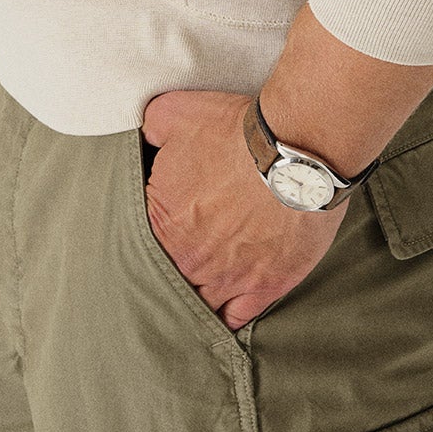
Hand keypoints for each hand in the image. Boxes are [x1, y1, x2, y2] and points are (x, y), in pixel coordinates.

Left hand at [139, 88, 347, 329]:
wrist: (294, 151)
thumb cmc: (236, 132)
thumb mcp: (174, 113)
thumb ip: (149, 128)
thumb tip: (142, 137)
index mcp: (161, 224)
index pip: (137, 244)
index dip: (147, 236)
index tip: (156, 231)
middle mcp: (188, 260)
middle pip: (165, 280)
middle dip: (167, 274)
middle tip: (174, 265)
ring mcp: (227, 279)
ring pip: (198, 304)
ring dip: (195, 299)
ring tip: (194, 297)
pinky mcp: (264, 287)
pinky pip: (236, 319)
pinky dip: (227, 318)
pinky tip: (222, 313)